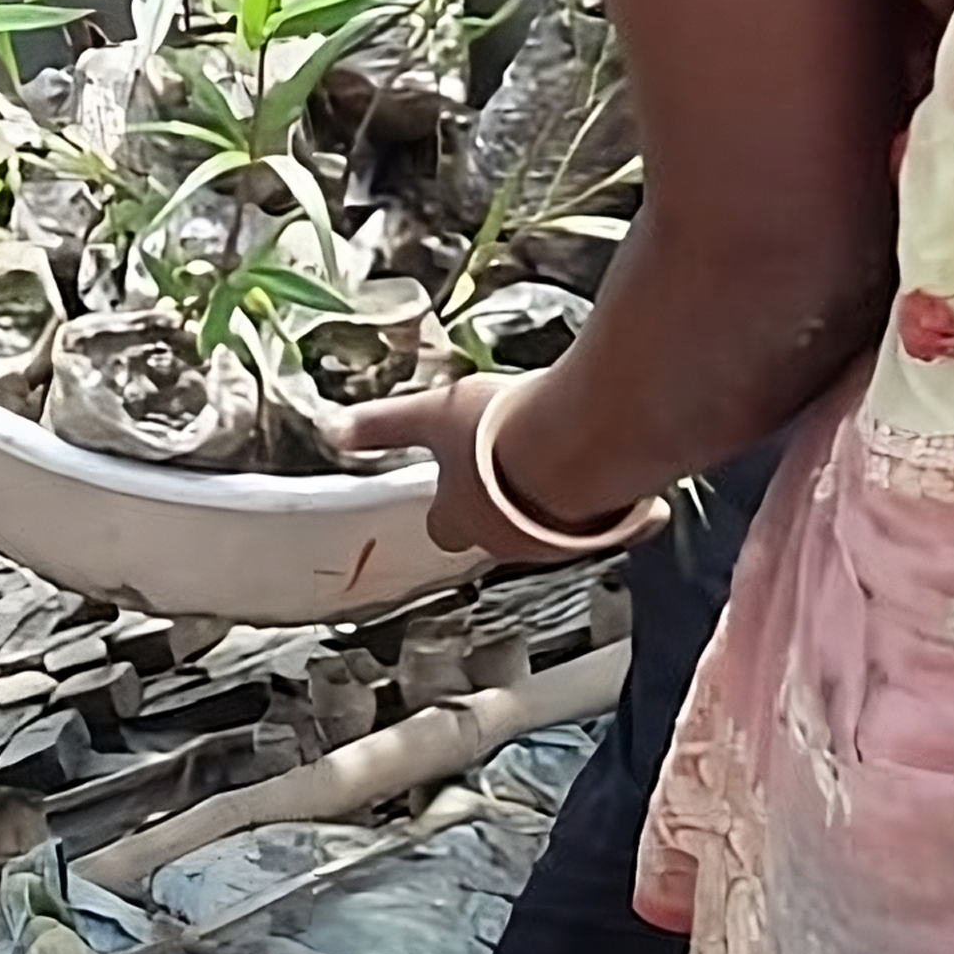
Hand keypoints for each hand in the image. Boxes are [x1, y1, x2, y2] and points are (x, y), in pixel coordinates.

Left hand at [318, 371, 669, 566]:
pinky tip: (623, 478)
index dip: (447, 507)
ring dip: (554, 505)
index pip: (445, 526)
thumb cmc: (501, 433)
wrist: (580, 441)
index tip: (451, 487)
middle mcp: (510, 539)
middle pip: (499, 535)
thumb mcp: (428, 414)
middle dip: (504, 511)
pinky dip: (614, 505)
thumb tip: (331, 431)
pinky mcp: (610, 524)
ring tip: (563, 463)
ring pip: (552, 530)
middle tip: (511, 473)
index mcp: (464, 516)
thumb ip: (382, 427)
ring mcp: (561, 536)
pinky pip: (611, 521)